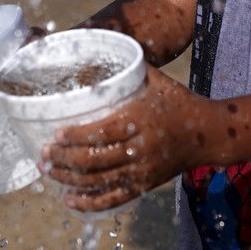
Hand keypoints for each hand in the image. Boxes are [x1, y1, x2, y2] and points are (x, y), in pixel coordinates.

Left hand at [42, 66, 209, 213]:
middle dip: (65, 159)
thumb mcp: (156, 80)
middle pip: (96, 160)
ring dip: (70, 179)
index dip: (77, 137)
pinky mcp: (145, 185)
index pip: (102, 133)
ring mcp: (142, 170)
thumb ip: (131, 67)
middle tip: (43, 154)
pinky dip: (90, 202)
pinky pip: (114, 198)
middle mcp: (140, 148)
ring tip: (49, 171)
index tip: (56, 134)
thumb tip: (104, 47)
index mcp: (140, 120)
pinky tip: (69, 200)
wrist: (207, 133)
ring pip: (100, 180)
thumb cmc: (178, 101)